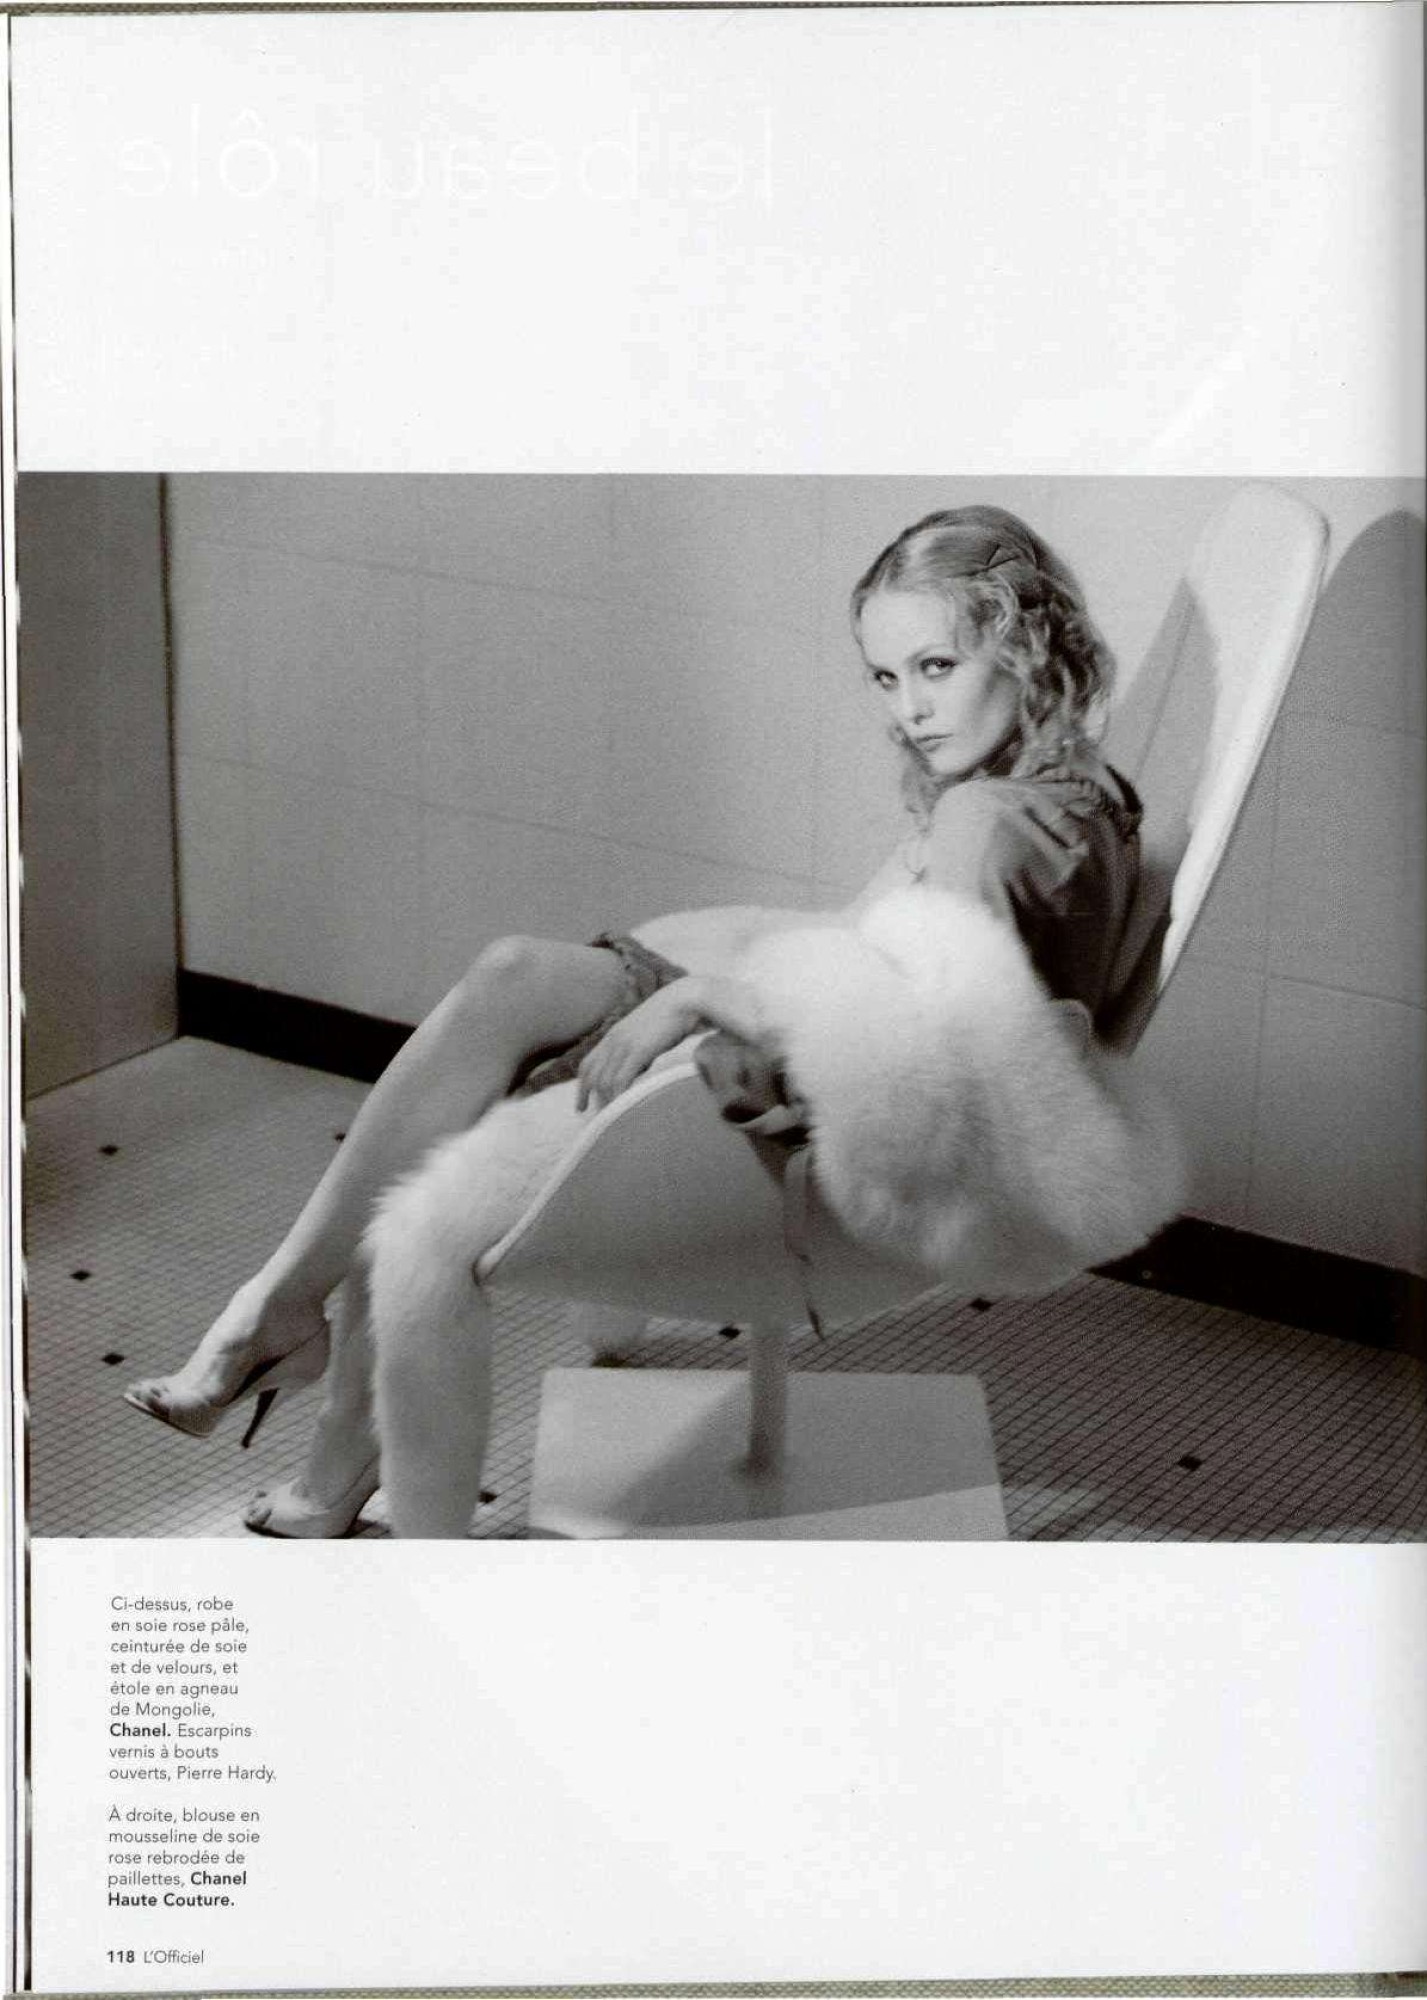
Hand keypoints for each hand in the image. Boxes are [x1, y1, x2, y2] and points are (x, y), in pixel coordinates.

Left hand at [575, 982, 701, 1112]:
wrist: (686, 1000)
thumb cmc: (673, 1017)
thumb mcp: (648, 1035)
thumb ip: (638, 1052)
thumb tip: (636, 1073)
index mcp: (614, 1035)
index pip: (588, 1064)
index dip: (582, 1086)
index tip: (581, 1105)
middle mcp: (614, 1040)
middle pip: (591, 1075)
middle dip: (587, 1097)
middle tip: (592, 1117)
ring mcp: (624, 1045)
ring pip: (604, 1080)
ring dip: (606, 1101)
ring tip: (612, 1118)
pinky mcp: (638, 1050)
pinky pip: (620, 1079)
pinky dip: (618, 1096)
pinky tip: (622, 1108)